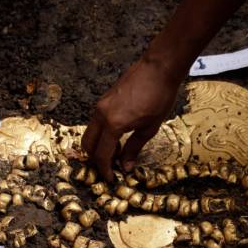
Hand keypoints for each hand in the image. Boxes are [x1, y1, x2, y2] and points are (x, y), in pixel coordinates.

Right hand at [82, 58, 180, 181]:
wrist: (159, 68)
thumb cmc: (159, 96)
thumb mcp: (150, 128)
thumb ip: (134, 148)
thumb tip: (126, 167)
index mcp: (113, 124)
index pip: (101, 155)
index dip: (105, 170)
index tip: (111, 179)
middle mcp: (101, 114)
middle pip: (88, 145)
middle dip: (96, 159)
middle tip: (110, 167)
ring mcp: (100, 105)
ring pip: (90, 133)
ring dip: (99, 146)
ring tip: (118, 151)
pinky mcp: (104, 99)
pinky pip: (96, 122)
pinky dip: (102, 134)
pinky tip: (118, 136)